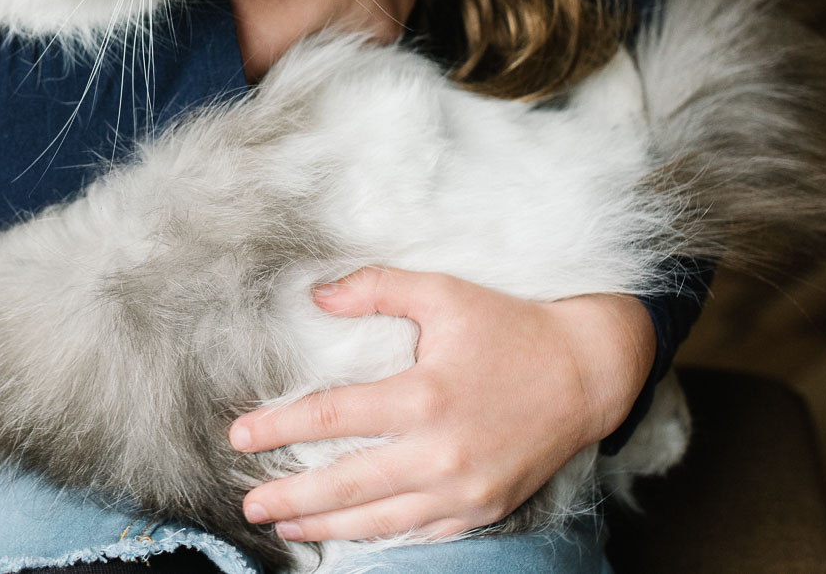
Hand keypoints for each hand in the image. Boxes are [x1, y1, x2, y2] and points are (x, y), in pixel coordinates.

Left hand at [229, 268, 655, 542]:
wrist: (587, 372)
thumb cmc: (509, 326)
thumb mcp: (442, 293)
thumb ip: (376, 288)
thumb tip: (315, 295)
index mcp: (424, 396)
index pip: (332, 417)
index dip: (279, 427)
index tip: (239, 436)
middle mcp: (441, 452)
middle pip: (346, 485)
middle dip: (291, 497)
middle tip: (249, 503)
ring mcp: (464, 490)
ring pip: (379, 519)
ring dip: (326, 526)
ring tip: (284, 524)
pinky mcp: (483, 509)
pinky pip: (420, 532)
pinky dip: (380, 536)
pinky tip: (349, 534)